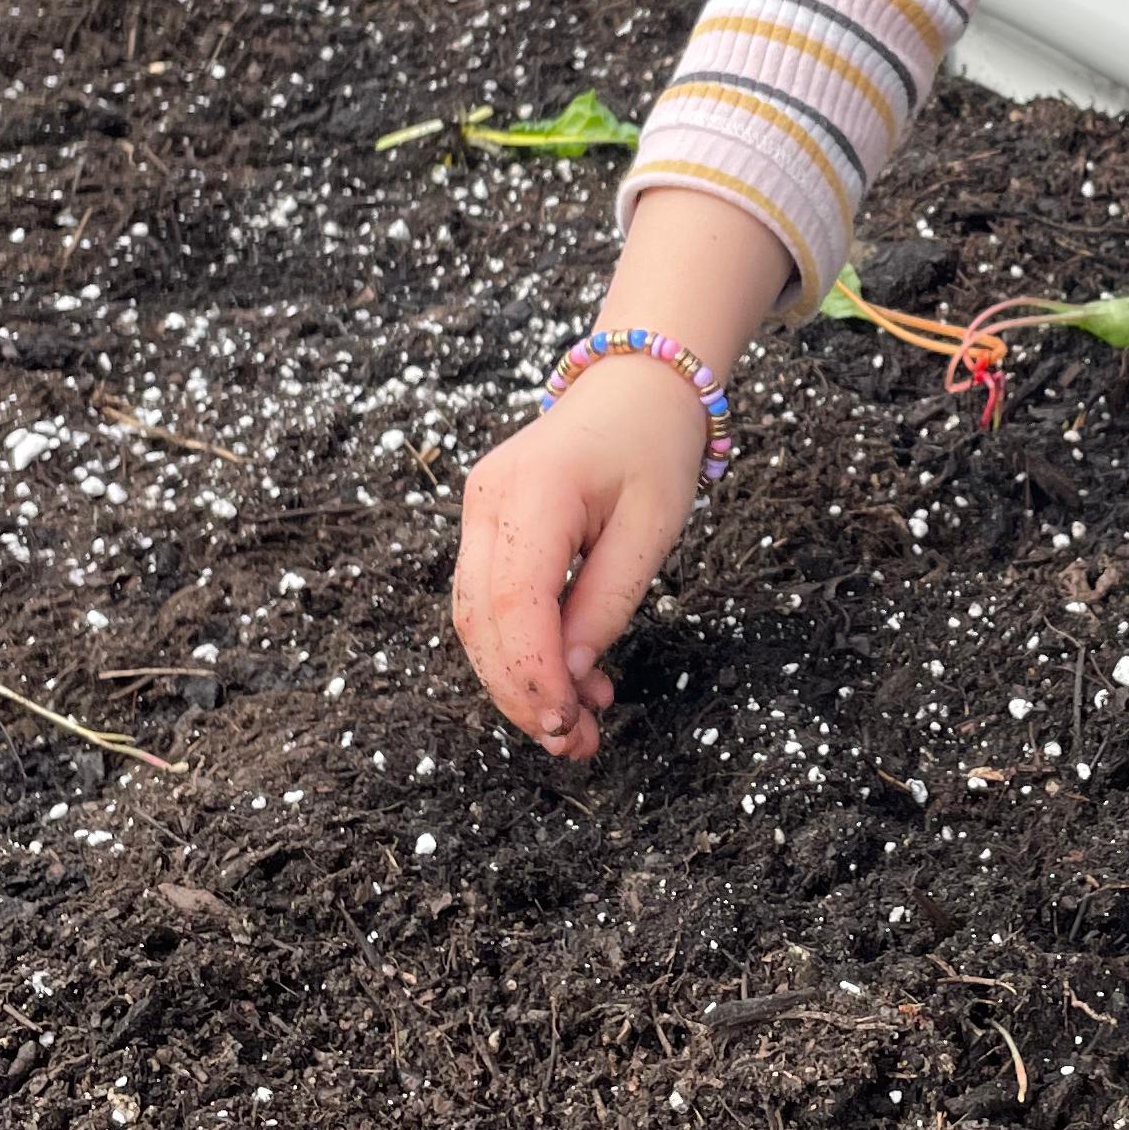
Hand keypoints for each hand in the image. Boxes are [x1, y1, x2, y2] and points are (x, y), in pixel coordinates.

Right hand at [453, 358, 707, 759]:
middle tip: (575, 745)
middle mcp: (486, 501)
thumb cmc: (653, 446)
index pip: (514, 604)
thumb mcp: (653, 527)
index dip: (533, 675)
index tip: (567, 725)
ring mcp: (476, 512)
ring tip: (576, 726)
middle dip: (521, 693)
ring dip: (517, 681)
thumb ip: (607, 602)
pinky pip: (487, 602)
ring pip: (474, 620)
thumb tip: (572, 675)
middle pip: (480, 621)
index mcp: (532, 493)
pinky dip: (518, 650)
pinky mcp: (484, 526)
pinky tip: (566, 682)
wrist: (634, 384)